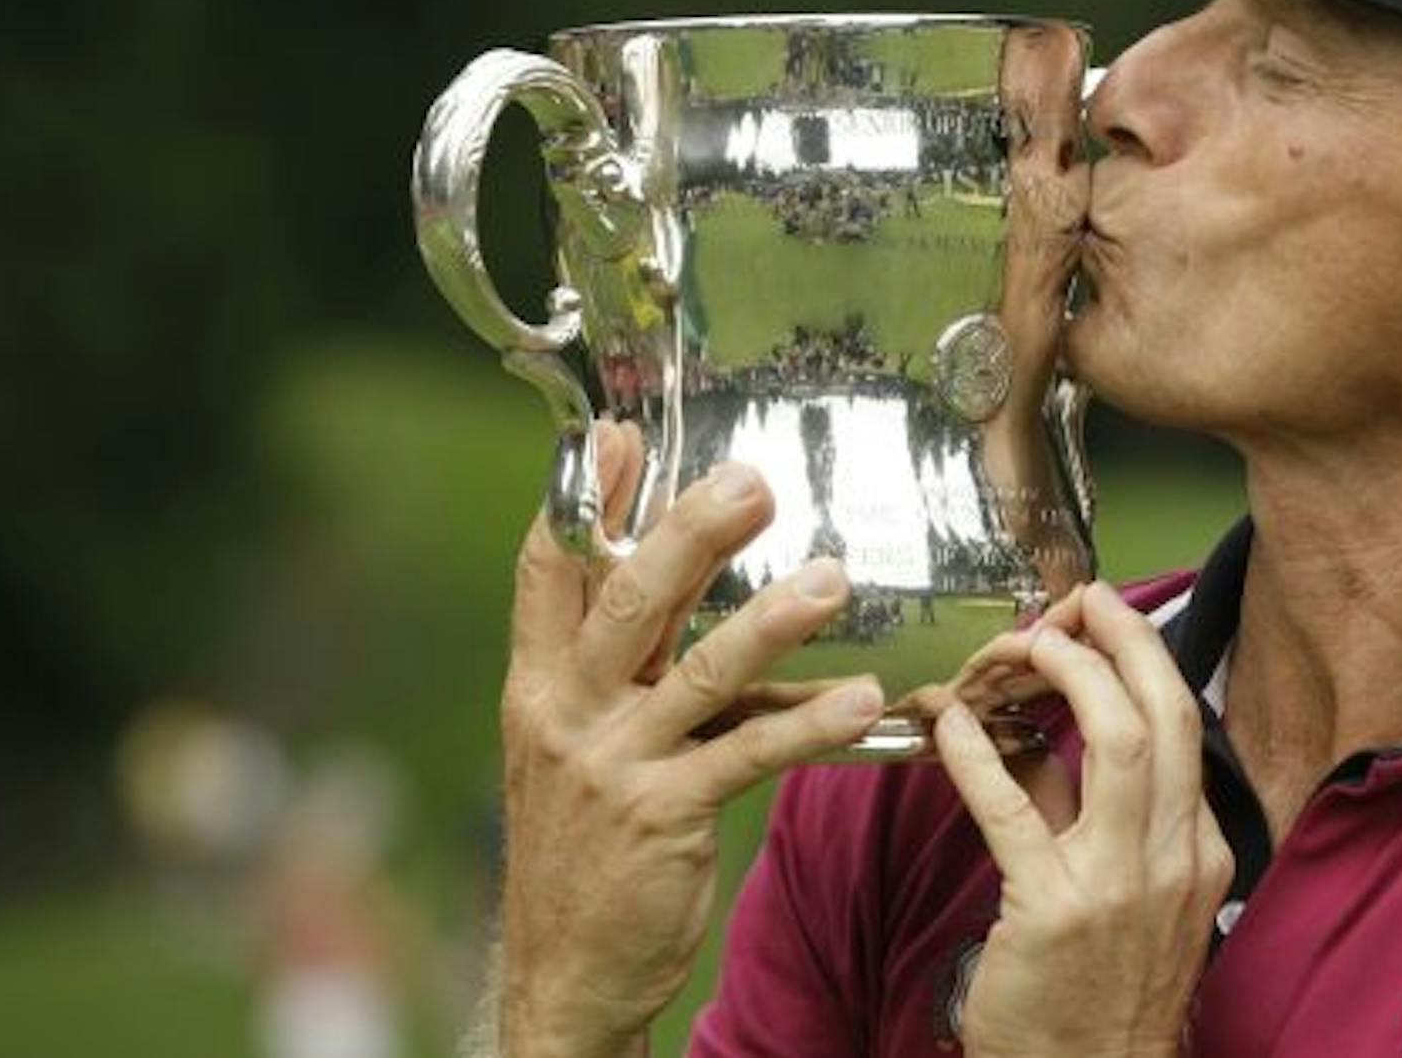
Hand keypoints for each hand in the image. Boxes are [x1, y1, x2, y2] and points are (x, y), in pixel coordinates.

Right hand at [496, 422, 884, 1057]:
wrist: (564, 969)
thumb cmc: (585, 843)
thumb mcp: (573, 742)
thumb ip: (616, 662)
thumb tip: (667, 568)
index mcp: (537, 685)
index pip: (548, 572)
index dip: (586, 499)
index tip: (623, 432)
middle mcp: (566, 715)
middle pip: (628, 603)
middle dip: (689, 535)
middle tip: (751, 481)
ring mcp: (613, 766)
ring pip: (698, 674)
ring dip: (770, 621)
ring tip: (832, 579)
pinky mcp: (665, 817)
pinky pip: (748, 755)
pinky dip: (807, 723)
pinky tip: (863, 698)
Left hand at [934, 581, 1232, 1057]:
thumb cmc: (1100, 993)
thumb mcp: (1125, 898)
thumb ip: (1087, 816)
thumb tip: (1036, 744)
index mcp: (1200, 849)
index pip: (1185, 725)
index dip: (1143, 659)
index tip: (1105, 621)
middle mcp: (1176, 857)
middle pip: (1167, 715)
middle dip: (1124, 642)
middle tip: (1079, 601)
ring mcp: (1122, 883)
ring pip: (1121, 743)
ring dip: (1071, 676)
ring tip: (1027, 645)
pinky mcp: (1054, 910)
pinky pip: (1016, 811)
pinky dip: (979, 757)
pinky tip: (951, 727)